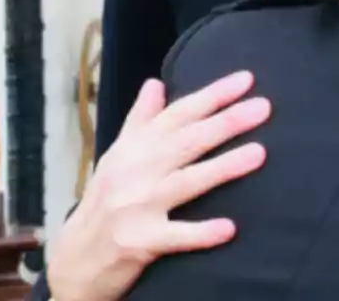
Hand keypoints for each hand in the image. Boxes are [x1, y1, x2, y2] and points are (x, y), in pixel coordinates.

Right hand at [48, 72, 269, 300]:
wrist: (75, 258)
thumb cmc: (105, 200)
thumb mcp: (117, 156)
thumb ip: (140, 121)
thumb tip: (155, 82)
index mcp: (134, 148)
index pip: (178, 114)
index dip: (212, 95)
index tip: (246, 79)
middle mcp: (135, 172)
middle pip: (186, 142)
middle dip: (226, 122)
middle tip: (264, 107)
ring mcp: (136, 207)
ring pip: (185, 182)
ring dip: (222, 167)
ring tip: (259, 152)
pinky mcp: (139, 243)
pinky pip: (174, 237)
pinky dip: (201, 233)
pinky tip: (230, 228)